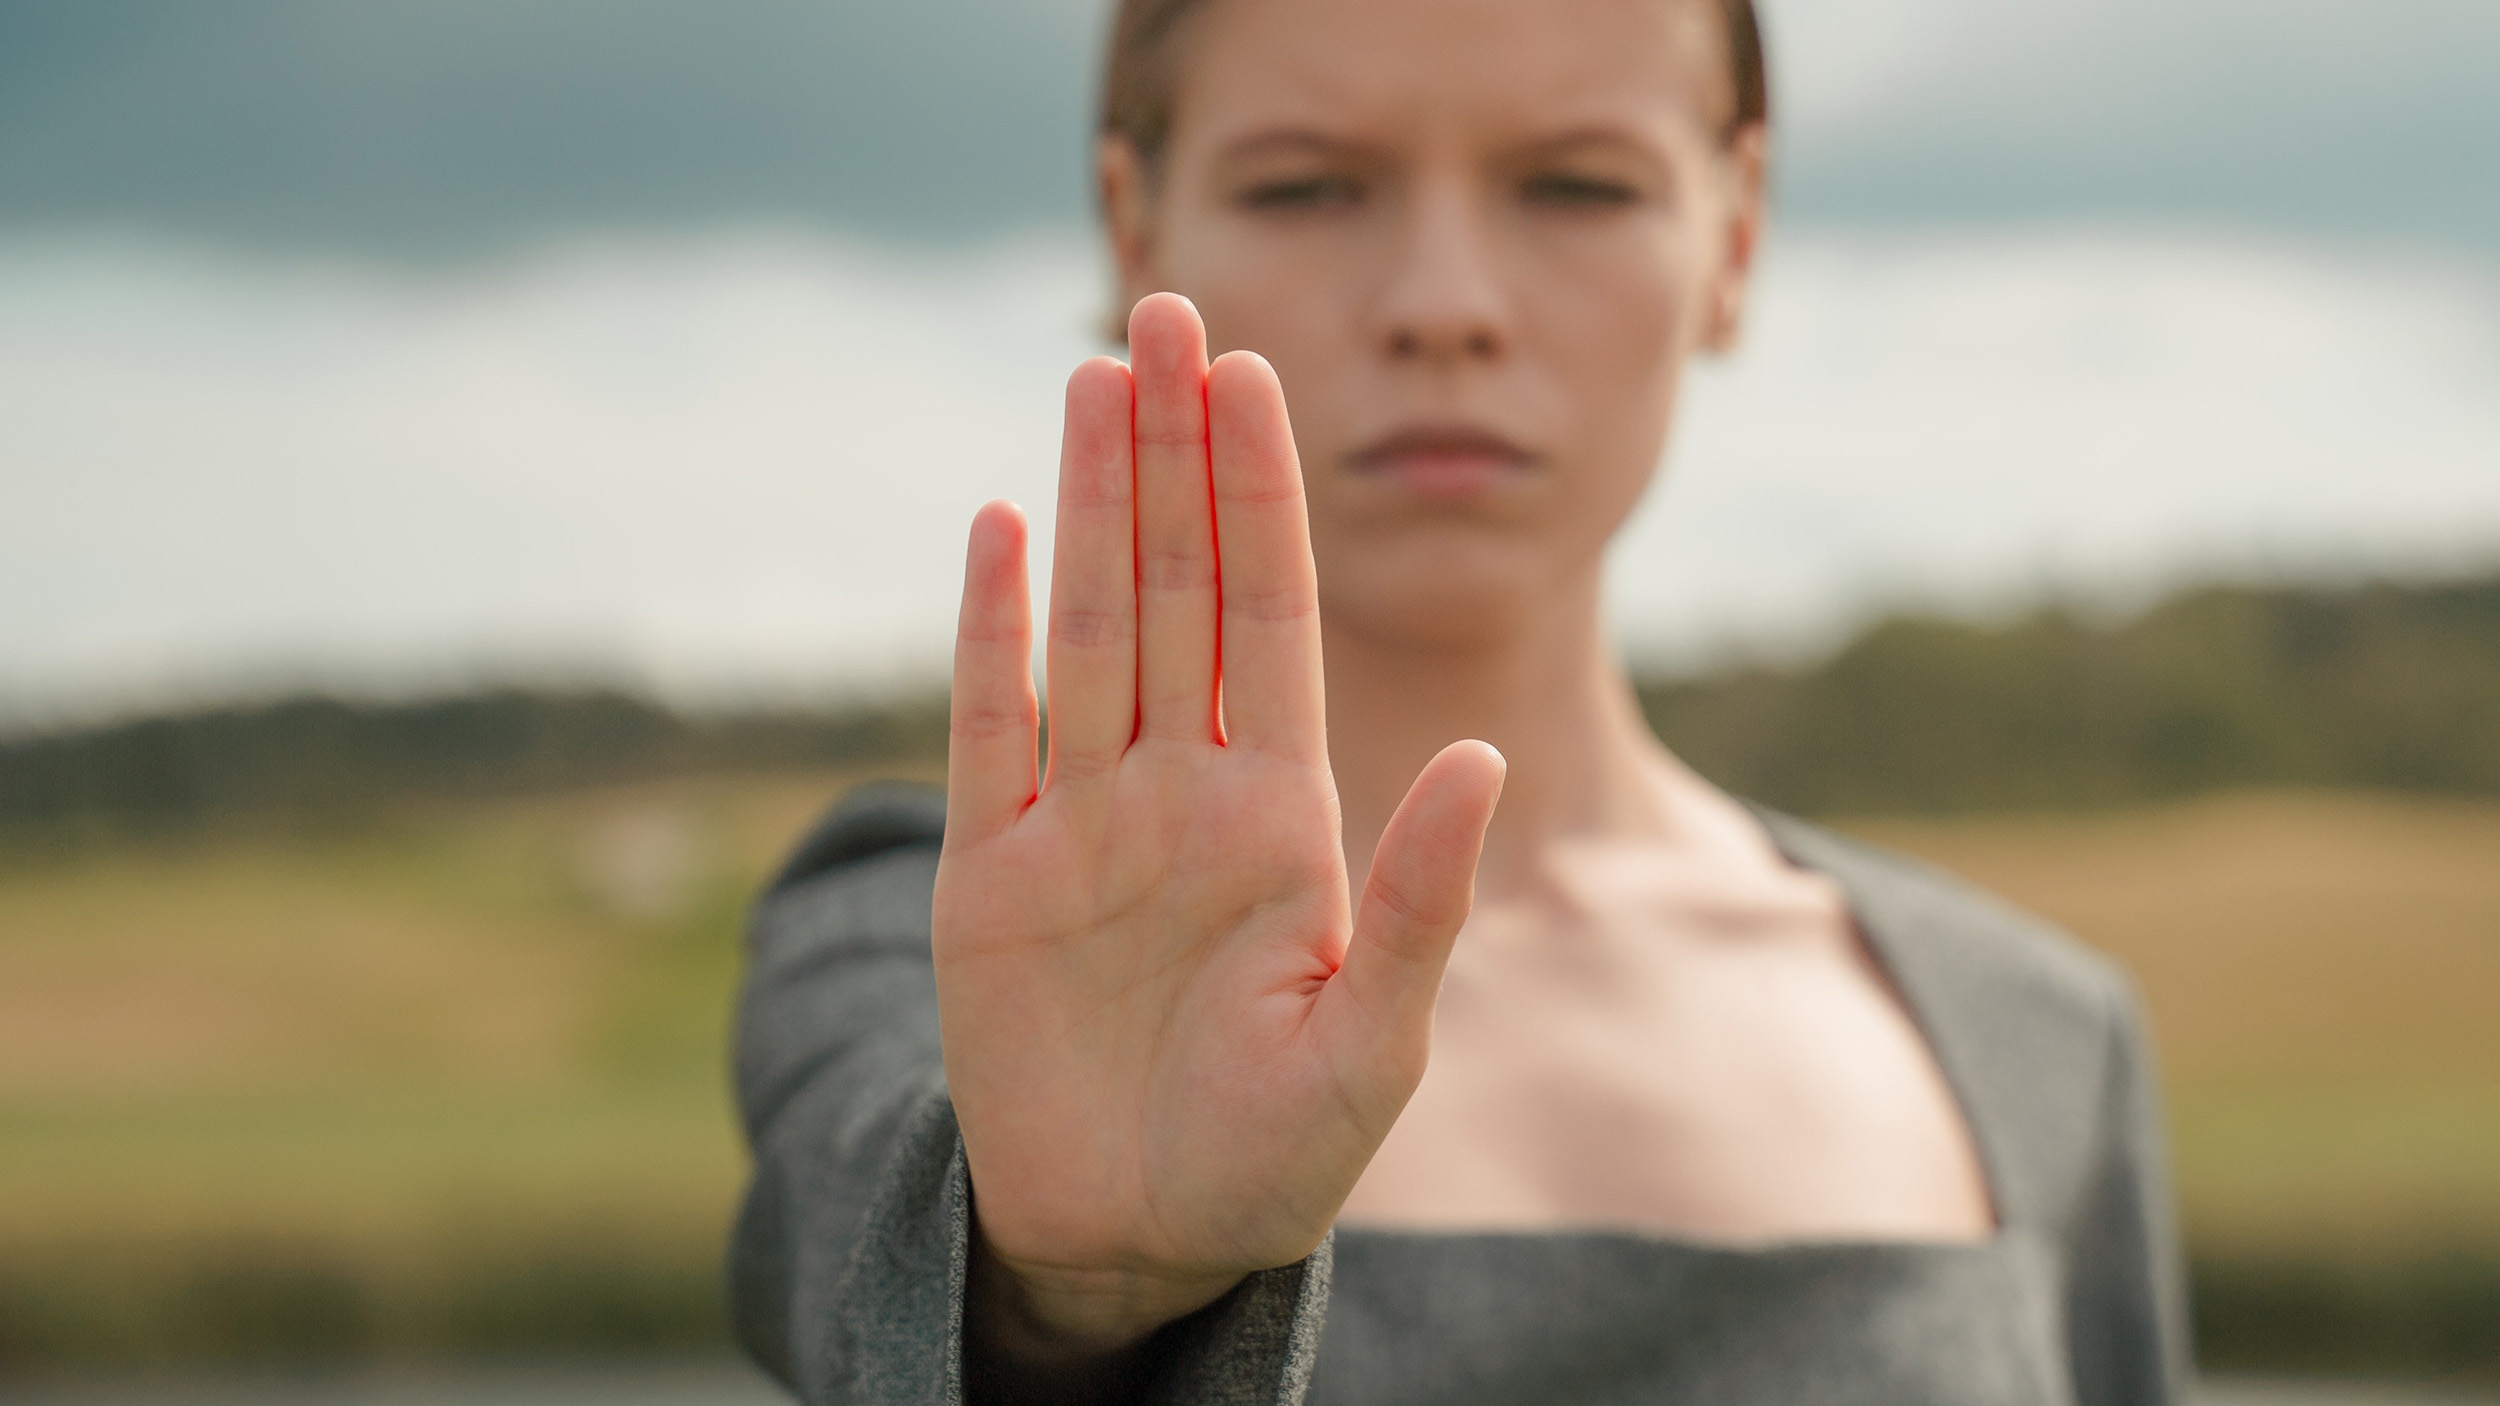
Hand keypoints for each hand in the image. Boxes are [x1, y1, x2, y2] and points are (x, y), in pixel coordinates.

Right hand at [932, 293, 1505, 1361]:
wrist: (1143, 1238)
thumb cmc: (1277, 1153)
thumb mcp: (1372, 1038)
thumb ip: (1420, 897)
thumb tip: (1478, 752)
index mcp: (1281, 811)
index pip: (1269, 616)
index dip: (1261, 494)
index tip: (1252, 375)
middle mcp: (1179, 789)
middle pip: (1174, 586)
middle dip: (1173, 452)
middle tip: (1162, 313)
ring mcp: (1080, 822)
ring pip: (1086, 628)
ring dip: (1090, 503)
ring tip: (1092, 377)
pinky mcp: (988, 876)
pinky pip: (987, 730)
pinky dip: (990, 634)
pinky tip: (1002, 531)